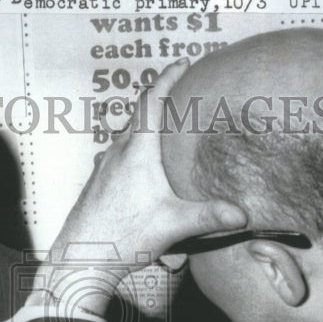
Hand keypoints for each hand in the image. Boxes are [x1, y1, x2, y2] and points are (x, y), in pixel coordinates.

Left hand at [43, 59, 246, 310]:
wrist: (79, 259)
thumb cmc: (122, 237)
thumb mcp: (172, 225)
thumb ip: (209, 217)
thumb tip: (243, 215)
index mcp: (137, 151)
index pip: (153, 101)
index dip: (169, 77)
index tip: (185, 62)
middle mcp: (117, 152)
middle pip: (140, 114)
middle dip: (163, 97)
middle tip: (185, 89)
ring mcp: (104, 166)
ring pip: (128, 134)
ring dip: (148, 124)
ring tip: (170, 126)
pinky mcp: (99, 183)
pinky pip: (120, 153)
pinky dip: (137, 146)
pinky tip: (147, 165)